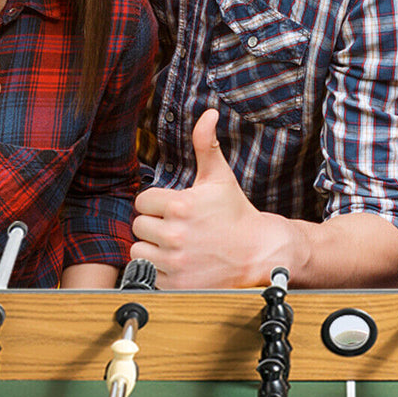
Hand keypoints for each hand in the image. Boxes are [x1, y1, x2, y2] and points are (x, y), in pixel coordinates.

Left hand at [130, 109, 274, 287]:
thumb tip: (208, 113)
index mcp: (180, 205)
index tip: (174, 209)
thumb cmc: (236, 214)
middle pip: (139, 226)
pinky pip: (149, 274)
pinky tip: (180, 262)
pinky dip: (160, 271)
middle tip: (178, 227)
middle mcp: (175, 234)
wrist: (258, 252)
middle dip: (154, 226)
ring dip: (153, 248)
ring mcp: (174, 261)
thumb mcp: (220, 177)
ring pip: (139, 250)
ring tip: (176, 245)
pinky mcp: (175, 283)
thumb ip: (206, 144)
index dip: (157, 204)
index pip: (143, 202)